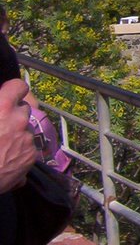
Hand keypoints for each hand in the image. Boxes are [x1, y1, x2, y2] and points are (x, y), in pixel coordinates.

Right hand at [0, 79, 38, 193]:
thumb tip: (0, 100)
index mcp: (3, 107)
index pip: (18, 86)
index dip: (12, 90)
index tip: (8, 95)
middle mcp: (19, 120)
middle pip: (23, 108)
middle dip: (14, 114)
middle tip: (0, 126)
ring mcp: (27, 138)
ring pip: (26, 129)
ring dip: (17, 133)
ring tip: (1, 145)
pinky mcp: (32, 156)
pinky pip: (28, 147)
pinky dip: (20, 151)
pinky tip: (5, 158)